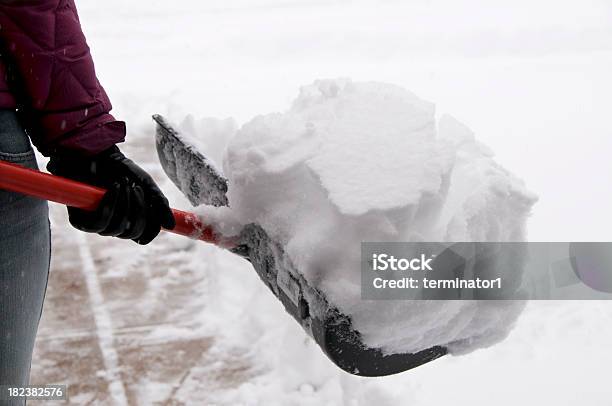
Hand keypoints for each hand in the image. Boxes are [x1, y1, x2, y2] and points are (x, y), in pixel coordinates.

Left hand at [48, 146, 174, 244]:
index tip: (156, 213)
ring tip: (121, 183)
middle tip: (136, 188)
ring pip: (117, 229)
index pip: (144, 236)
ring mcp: (98, 225)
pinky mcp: (81, 222)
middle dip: (138, 209)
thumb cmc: (121, 169)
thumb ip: (159, 204)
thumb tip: (170, 226)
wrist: (96, 154)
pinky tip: (111, 189)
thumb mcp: (146, 185)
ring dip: (123, 203)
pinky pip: (99, 224)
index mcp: (131, 220)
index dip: (152, 228)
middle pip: (133, 233)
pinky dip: (109, 205)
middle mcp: (115, 225)